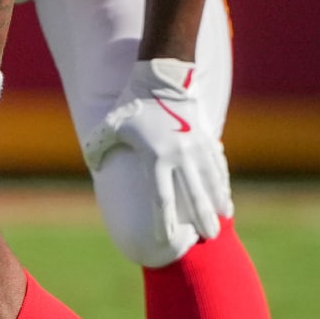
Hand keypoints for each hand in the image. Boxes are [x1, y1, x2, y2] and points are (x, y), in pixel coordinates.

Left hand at [82, 58, 233, 243]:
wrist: (163, 79)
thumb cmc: (132, 104)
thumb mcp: (110, 124)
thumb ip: (97, 147)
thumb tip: (93, 165)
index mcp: (155, 156)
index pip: (160, 197)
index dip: (164, 221)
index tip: (167, 239)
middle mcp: (179, 156)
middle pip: (193, 196)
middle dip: (201, 219)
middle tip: (208, 239)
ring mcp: (197, 148)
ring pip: (210, 183)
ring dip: (216, 205)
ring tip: (220, 224)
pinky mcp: (207, 140)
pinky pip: (217, 168)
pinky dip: (222, 185)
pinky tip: (226, 200)